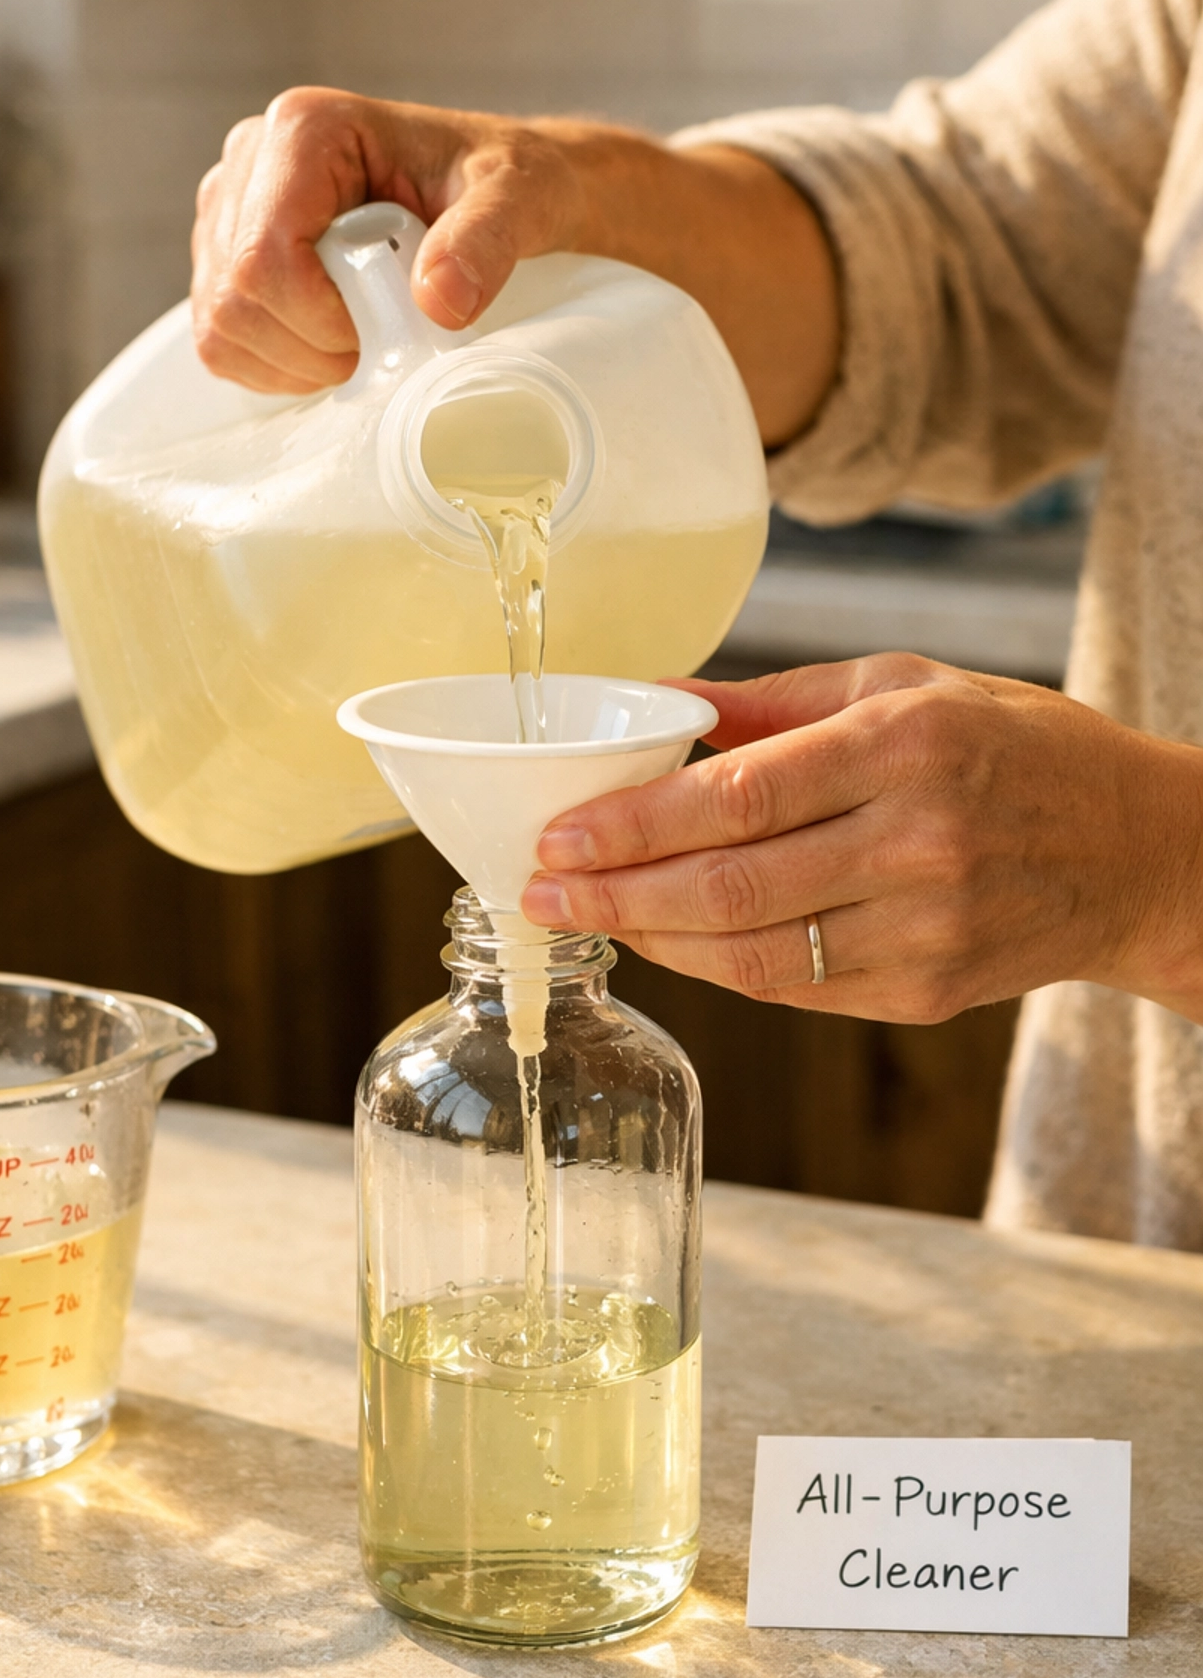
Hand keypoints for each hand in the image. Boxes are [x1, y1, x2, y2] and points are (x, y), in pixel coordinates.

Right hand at [189, 85, 839, 438]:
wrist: (506, 193)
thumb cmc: (513, 185)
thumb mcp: (524, 199)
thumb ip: (488, 239)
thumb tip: (439, 301)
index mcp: (304, 130)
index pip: (262, 260)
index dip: (319, 321)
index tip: (385, 325)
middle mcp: (250, 159)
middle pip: (234, 300)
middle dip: (310, 346)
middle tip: (381, 337)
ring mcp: (229, 210)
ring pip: (219, 327)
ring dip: (294, 361)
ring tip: (361, 335)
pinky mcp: (226, 254)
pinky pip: (220, 342)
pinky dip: (277, 365)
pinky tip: (331, 342)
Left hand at [519, 653, 1202, 1024]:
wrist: (1138, 851)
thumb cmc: (1015, 748)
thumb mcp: (905, 685)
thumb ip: (771, 703)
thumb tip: (656, 702)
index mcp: (904, 744)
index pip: (736, 797)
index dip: (632, 825)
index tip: (557, 835)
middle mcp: (917, 840)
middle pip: (728, 886)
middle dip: (614, 894)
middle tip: (538, 893)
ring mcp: (924, 928)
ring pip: (750, 955)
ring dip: (651, 940)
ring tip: (586, 919)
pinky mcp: (925, 992)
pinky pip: (791, 990)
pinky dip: (716, 967)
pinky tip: (669, 940)